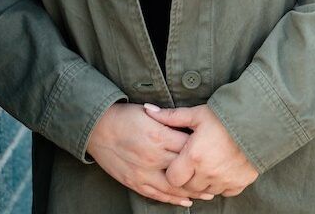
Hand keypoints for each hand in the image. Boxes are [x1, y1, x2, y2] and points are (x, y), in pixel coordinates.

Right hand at [86, 102, 216, 206]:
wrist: (97, 127)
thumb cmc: (124, 116)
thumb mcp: (149, 113)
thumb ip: (169, 121)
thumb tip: (189, 125)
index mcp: (158, 135)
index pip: (189, 145)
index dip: (203, 148)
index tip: (214, 150)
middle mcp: (153, 156)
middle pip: (185, 168)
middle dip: (202, 172)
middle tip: (217, 174)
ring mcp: (144, 172)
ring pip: (174, 187)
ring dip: (192, 191)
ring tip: (208, 193)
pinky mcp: (135, 182)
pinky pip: (158, 195)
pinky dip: (173, 200)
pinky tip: (186, 201)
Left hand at [142, 103, 258, 196]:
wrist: (257, 120)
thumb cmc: (223, 115)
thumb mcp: (196, 113)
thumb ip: (171, 116)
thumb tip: (148, 109)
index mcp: (194, 156)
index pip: (173, 178)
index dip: (173, 170)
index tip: (178, 160)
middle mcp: (208, 172)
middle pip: (188, 188)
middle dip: (187, 177)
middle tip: (191, 163)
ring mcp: (224, 180)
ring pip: (206, 191)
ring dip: (203, 181)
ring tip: (206, 164)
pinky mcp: (239, 183)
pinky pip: (224, 191)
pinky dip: (221, 184)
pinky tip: (220, 169)